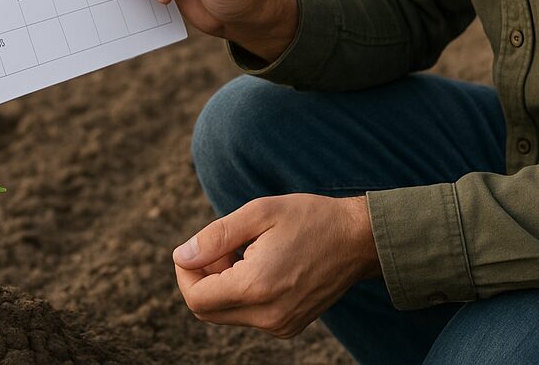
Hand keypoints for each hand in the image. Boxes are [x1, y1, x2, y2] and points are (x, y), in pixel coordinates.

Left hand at [172, 194, 380, 339]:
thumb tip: (181, 256)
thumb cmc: (309, 217)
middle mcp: (267, 316)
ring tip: (244, 250)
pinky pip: (248, 316)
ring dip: (222, 284)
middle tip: (222, 245)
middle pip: (207, 311)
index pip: (196, 298)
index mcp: (257, 287)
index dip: (185, 271)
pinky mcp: (288, 326)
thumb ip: (216, 236)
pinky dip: (241, 293)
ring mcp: (280, 326)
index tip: (197, 245)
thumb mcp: (260, 212)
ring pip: (226, 314)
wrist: (357, 239)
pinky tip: (260, 264)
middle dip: (202, 278)